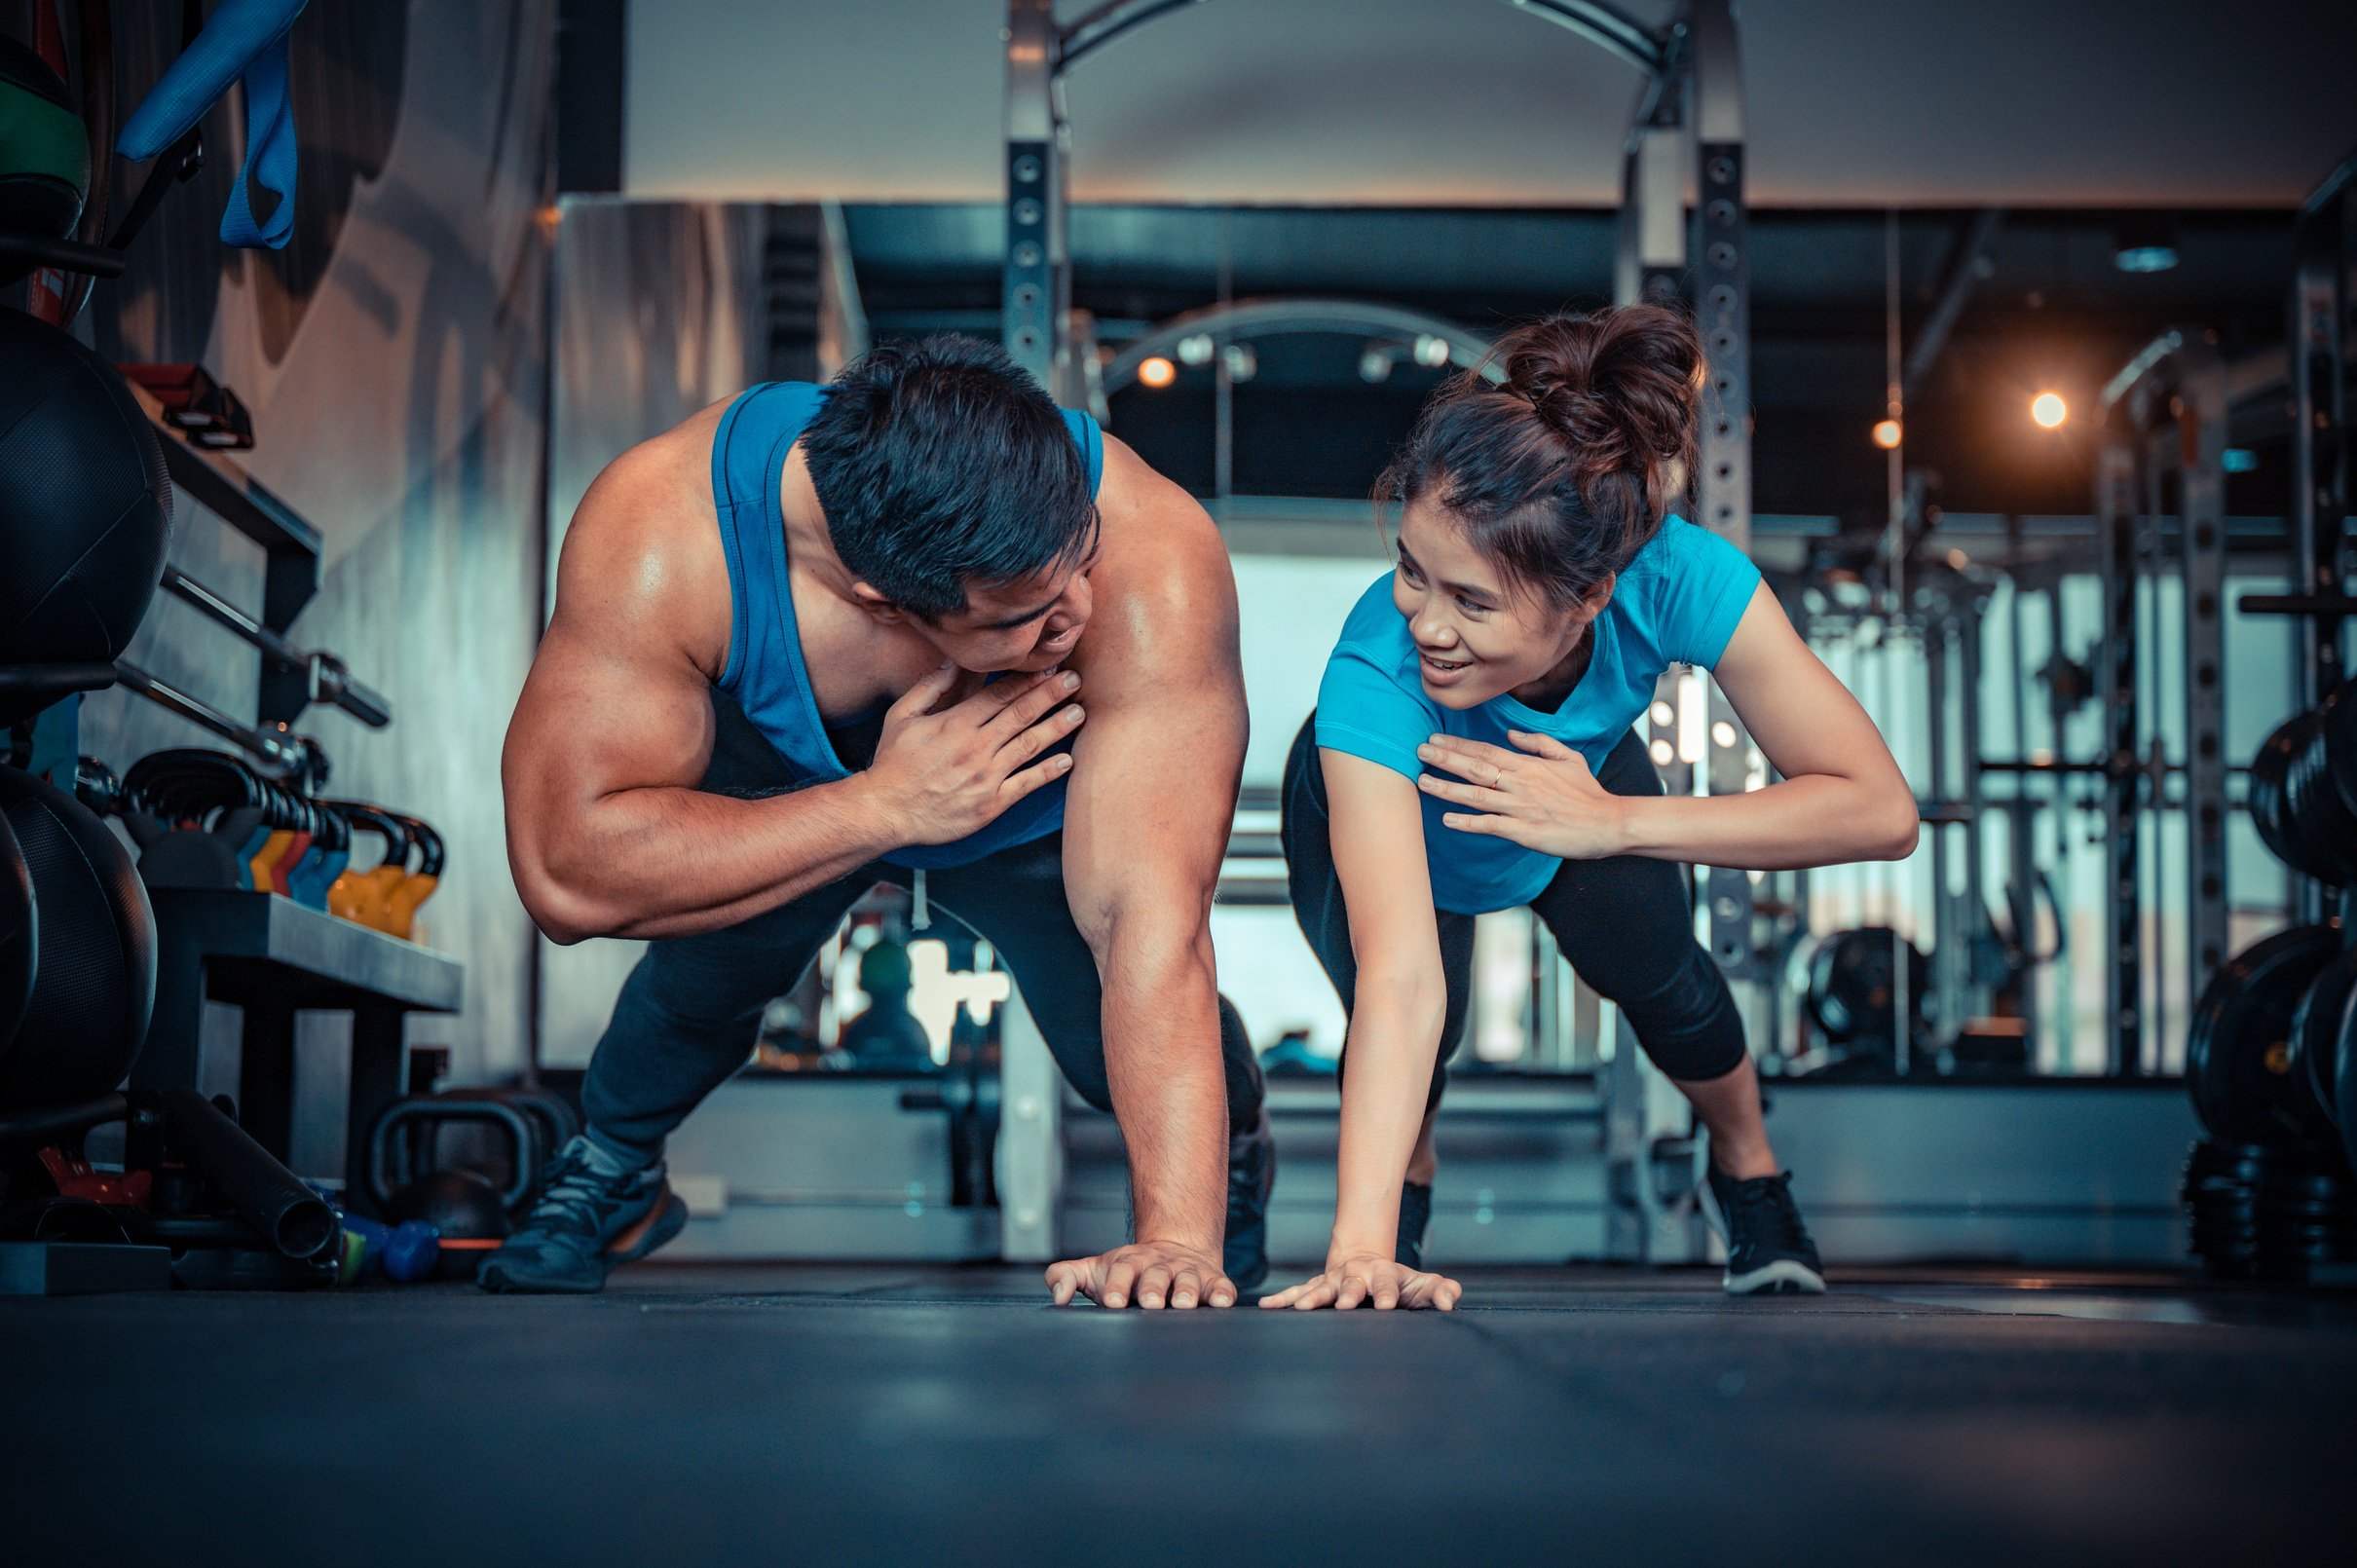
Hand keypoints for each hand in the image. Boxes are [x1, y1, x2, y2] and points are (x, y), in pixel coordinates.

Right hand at [864, 663, 1084, 845]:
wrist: (886, 811)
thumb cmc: (893, 763)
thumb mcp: (901, 716)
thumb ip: (930, 687)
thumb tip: (954, 661)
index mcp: (955, 724)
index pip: (1000, 695)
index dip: (1028, 679)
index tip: (1049, 666)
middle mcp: (975, 747)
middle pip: (1021, 714)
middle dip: (1051, 694)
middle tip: (1075, 679)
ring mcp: (986, 776)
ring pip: (1030, 745)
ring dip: (1057, 727)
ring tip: (1079, 713)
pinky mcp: (991, 803)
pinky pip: (1026, 784)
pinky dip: (1048, 771)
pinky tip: (1067, 760)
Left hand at [1044, 1239, 1234, 1308]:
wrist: (1174, 1251)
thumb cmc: (1128, 1272)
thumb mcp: (1095, 1271)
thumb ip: (1067, 1277)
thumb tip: (1057, 1297)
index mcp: (1130, 1264)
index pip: (1122, 1272)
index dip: (1118, 1285)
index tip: (1113, 1302)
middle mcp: (1160, 1266)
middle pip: (1157, 1275)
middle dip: (1154, 1288)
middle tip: (1151, 1303)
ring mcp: (1188, 1272)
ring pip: (1190, 1280)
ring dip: (1188, 1291)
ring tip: (1185, 1305)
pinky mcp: (1214, 1281)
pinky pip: (1221, 1286)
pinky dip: (1223, 1293)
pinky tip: (1223, 1302)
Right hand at [1259, 1253, 1461, 1311]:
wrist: (1367, 1262)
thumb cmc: (1400, 1283)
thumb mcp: (1422, 1286)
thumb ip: (1439, 1291)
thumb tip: (1451, 1299)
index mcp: (1383, 1274)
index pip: (1387, 1284)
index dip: (1386, 1294)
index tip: (1385, 1306)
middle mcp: (1355, 1275)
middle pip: (1351, 1285)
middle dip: (1347, 1295)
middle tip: (1344, 1305)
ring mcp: (1333, 1281)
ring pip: (1320, 1289)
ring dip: (1310, 1299)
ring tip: (1299, 1309)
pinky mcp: (1317, 1289)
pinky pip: (1297, 1294)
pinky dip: (1283, 1300)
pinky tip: (1266, 1306)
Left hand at [1415, 730, 1629, 859]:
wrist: (1608, 823)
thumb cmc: (1588, 792)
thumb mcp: (1568, 758)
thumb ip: (1539, 744)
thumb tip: (1511, 735)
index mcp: (1529, 765)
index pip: (1486, 751)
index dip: (1458, 745)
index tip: (1434, 739)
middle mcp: (1521, 783)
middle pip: (1476, 768)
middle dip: (1445, 759)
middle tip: (1419, 751)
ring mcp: (1521, 807)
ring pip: (1477, 795)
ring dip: (1447, 788)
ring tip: (1422, 782)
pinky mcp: (1525, 831)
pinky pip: (1491, 825)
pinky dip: (1468, 822)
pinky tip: (1447, 819)